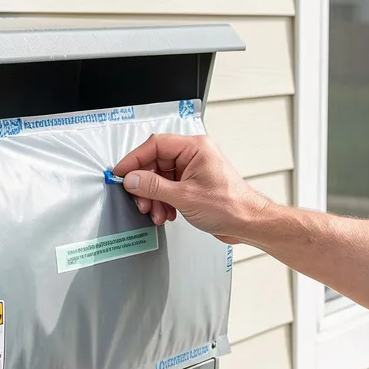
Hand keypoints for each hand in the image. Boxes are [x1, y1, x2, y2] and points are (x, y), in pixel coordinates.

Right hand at [114, 134, 269, 242]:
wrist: (248, 223)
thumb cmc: (230, 206)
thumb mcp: (185, 197)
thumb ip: (154, 187)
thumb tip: (131, 179)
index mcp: (195, 148)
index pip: (155, 145)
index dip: (134, 159)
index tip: (121, 173)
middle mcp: (194, 155)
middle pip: (155, 163)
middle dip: (145, 184)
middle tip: (140, 199)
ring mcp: (193, 170)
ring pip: (160, 178)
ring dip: (154, 197)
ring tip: (156, 211)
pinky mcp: (193, 184)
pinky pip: (169, 188)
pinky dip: (163, 201)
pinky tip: (166, 213)